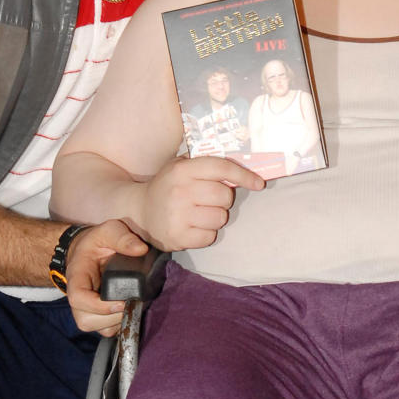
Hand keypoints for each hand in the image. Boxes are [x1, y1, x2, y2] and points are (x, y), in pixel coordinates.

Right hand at [65, 220, 148, 336]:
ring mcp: (86, 309)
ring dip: (117, 322)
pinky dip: (120, 325)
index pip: (78, 298)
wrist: (88, 251)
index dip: (98, 306)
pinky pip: (107, 330)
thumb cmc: (96, 243)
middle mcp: (78, 298)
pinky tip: (131, 311)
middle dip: (112, 317)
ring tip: (133, 306)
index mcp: (77, 277)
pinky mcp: (97, 316)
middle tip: (134, 304)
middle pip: (86, 320)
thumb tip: (141, 249)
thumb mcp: (108, 231)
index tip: (120, 302)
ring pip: (98, 328)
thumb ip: (122, 237)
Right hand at [140, 155, 264, 250]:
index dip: (244, 175)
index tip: (259, 183)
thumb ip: (205, 162)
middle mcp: (180, 191)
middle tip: (210, 199)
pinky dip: (206, 233)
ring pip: (220, 218)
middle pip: (224, 196)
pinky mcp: (178, 237)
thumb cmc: (168, 186)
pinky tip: (193, 225)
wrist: (139, 211)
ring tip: (199, 213)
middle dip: (223, 199)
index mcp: (182, 170)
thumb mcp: (180, 166)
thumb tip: (242, 162)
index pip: (222, 168)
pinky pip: (211, 236)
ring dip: (215, 217)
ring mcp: (178, 216)